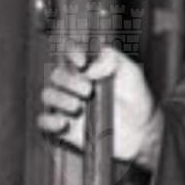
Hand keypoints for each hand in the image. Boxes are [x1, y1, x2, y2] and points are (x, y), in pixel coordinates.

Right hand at [37, 44, 163, 167]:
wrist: (141, 131)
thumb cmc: (136, 99)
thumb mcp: (131, 73)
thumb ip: (112, 60)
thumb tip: (88, 67)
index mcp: (87, 68)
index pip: (70, 53)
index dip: (71, 52)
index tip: (82, 61)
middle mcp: (74, 85)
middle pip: (57, 75)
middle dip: (70, 81)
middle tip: (88, 90)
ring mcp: (67, 105)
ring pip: (48, 95)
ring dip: (60, 98)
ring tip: (78, 106)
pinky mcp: (63, 127)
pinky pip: (44, 122)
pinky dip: (49, 121)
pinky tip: (65, 122)